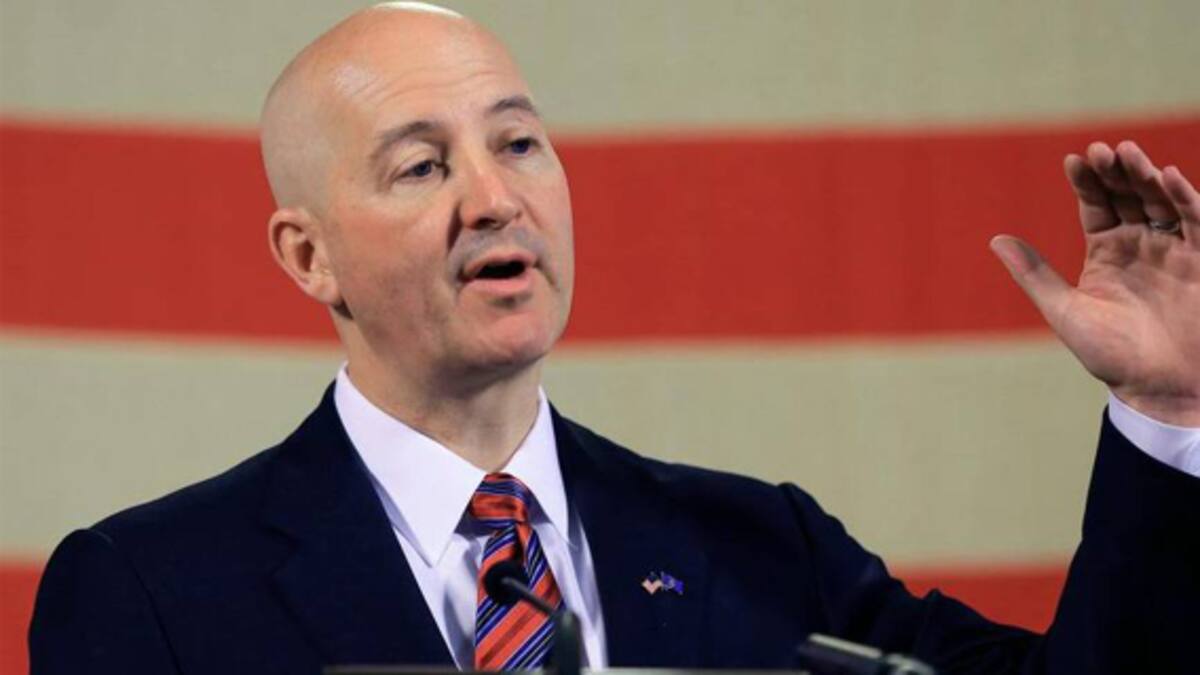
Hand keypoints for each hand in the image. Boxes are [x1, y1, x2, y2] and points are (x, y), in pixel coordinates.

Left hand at [991, 141, 1199, 425]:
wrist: (1161, 389)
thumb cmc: (1110, 356)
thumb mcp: (1065, 312)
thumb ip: (1035, 274)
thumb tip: (994, 239)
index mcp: (1105, 252)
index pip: (1095, 205)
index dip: (1086, 182)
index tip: (1073, 160)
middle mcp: (1139, 244)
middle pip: (1128, 195)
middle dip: (1115, 171)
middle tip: (1101, 150)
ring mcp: (1172, 249)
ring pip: (1160, 201)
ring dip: (1146, 176)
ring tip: (1127, 154)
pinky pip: (1195, 221)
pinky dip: (1184, 197)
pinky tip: (1167, 177)